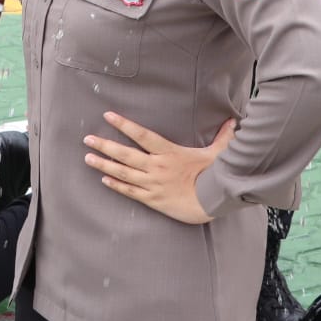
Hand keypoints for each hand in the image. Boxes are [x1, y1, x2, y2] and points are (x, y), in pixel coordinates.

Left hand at [83, 111, 236, 224]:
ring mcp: (153, 184)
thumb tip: (233, 122)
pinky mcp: (153, 200)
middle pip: (125, 154)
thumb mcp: (218, 153)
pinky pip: (131, 192)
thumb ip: (223, 137)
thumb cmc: (214, 176)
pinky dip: (116, 185)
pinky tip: (104, 180)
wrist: (213, 204)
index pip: (142, 135)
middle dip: (105, 146)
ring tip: (88, 159)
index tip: (108, 116)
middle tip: (87, 139)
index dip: (124, 125)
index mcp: (169, 153)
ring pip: (123, 173)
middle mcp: (157, 167)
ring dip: (104, 165)